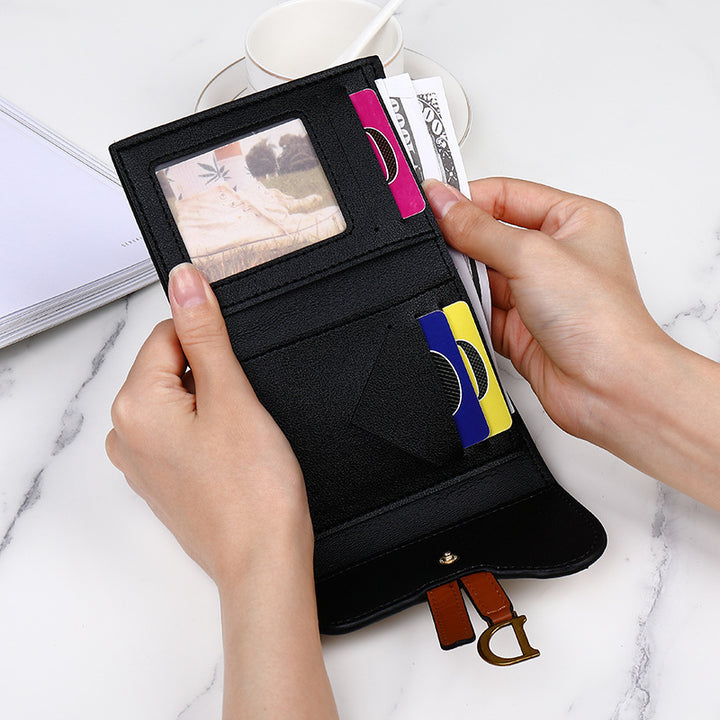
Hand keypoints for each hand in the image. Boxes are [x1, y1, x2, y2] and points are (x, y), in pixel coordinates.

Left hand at [106, 263, 337, 717]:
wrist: (263, 560)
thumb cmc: (251, 492)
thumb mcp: (231, 395)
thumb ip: (205, 332)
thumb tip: (185, 282)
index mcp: (133, 405)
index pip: (168, 335)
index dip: (212, 346)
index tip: (237, 373)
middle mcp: (125, 433)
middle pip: (172, 367)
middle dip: (212, 377)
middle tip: (242, 416)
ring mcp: (141, 460)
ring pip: (181, 400)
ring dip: (213, 405)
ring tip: (240, 441)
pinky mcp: (161, 478)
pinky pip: (182, 432)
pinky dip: (208, 432)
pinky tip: (233, 458)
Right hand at [424, 177, 661, 443]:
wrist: (608, 387)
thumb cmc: (602, 321)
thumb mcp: (531, 255)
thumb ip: (478, 229)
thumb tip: (444, 202)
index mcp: (574, 220)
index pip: (508, 194)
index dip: (470, 198)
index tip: (435, 203)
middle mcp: (557, 255)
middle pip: (491, 235)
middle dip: (466, 245)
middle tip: (443, 247)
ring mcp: (537, 293)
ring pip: (483, 276)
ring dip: (469, 283)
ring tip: (466, 287)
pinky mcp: (520, 327)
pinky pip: (481, 310)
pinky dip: (470, 311)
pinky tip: (469, 312)